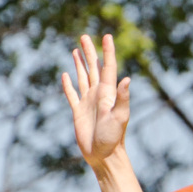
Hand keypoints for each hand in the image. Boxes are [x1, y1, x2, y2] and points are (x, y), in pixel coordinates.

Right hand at [61, 34, 131, 169]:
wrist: (104, 155)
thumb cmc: (114, 137)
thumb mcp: (119, 117)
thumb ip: (123, 98)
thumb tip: (127, 79)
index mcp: (108, 93)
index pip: (108, 67)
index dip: (108, 51)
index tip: (107, 36)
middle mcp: (98, 94)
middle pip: (93, 68)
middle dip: (90, 52)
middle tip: (84, 36)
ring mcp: (88, 102)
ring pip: (82, 77)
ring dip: (79, 63)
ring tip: (76, 49)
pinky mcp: (78, 112)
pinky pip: (72, 94)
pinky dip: (68, 84)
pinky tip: (65, 75)